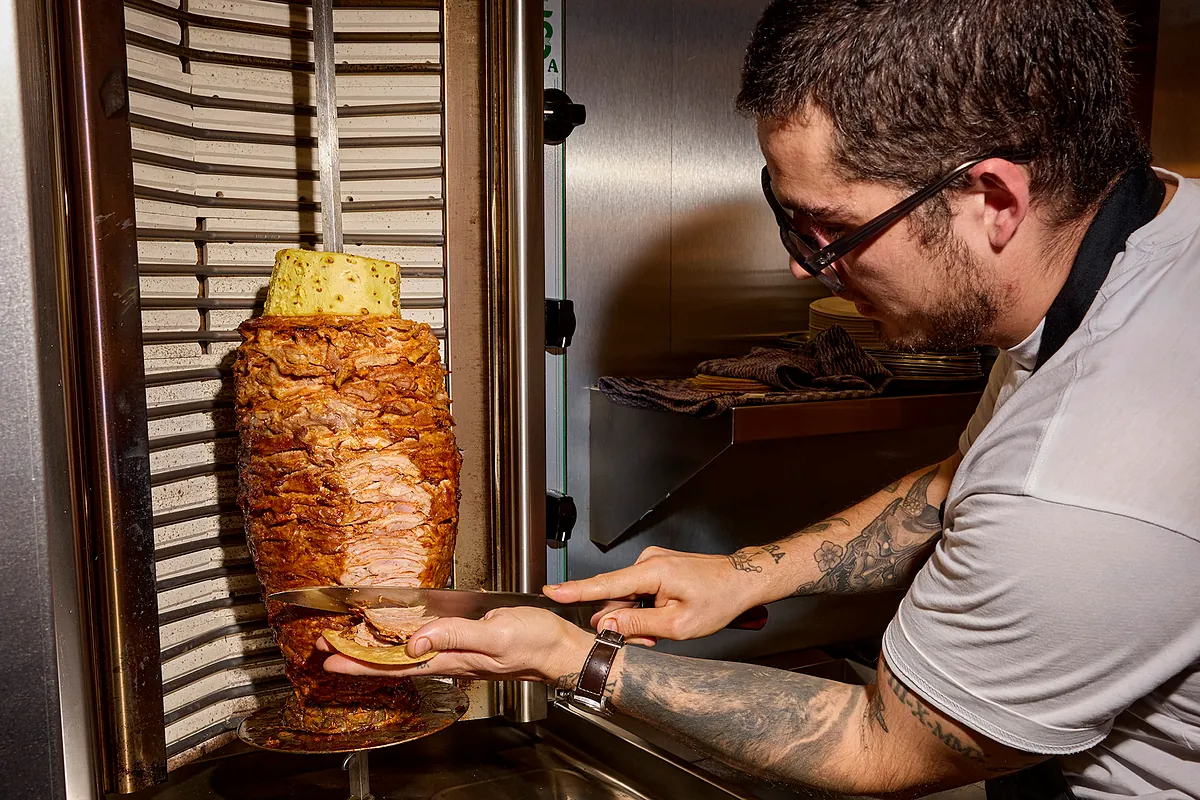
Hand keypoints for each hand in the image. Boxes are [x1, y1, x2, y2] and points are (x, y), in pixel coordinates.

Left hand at [318, 606, 594, 686]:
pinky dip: (402, 641)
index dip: (360, 661)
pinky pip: (425, 644)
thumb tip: (415, 640)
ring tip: (349, 643)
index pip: (395, 663)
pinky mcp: (466, 643)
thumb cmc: (535, 642)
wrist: (560, 648)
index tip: (330, 656)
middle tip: (325, 648)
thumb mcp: (496, 634)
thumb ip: (455, 635)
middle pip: (393, 661)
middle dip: (357, 656)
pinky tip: (396, 637)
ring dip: (375, 649)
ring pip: (405, 654)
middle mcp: (449, 658)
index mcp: (452, 658)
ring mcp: (457, 652)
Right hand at [543, 546, 759, 644]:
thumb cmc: (719, 599)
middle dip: (624, 621)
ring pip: (628, 597)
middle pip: (616, 597)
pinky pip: (638, 591)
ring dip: (637, 618)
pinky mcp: (656, 567)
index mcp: (652, 571)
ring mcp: (652, 563)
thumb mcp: (678, 624)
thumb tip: (608, 625)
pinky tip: (662, 618)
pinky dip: (645, 609)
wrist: (742, 580)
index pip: (605, 584)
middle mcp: (648, 561)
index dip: (575, 591)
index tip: (552, 591)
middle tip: (648, 640)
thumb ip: (639, 625)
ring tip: (662, 629)